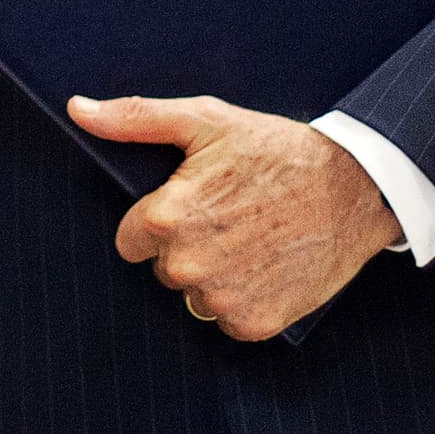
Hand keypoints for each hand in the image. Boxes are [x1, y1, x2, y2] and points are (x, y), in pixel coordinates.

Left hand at [69, 93, 396, 340]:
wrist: (356, 187)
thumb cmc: (277, 149)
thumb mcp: (205, 120)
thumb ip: (134, 119)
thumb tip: (78, 110)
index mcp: (166, 218)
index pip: (129, 241)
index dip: (158, 222)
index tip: (193, 206)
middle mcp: (187, 265)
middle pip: (162, 269)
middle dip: (187, 247)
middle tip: (231, 218)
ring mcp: (222, 298)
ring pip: (195, 296)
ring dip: (216, 277)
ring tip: (253, 241)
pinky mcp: (255, 323)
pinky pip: (228, 320)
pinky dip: (246, 300)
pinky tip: (269, 267)